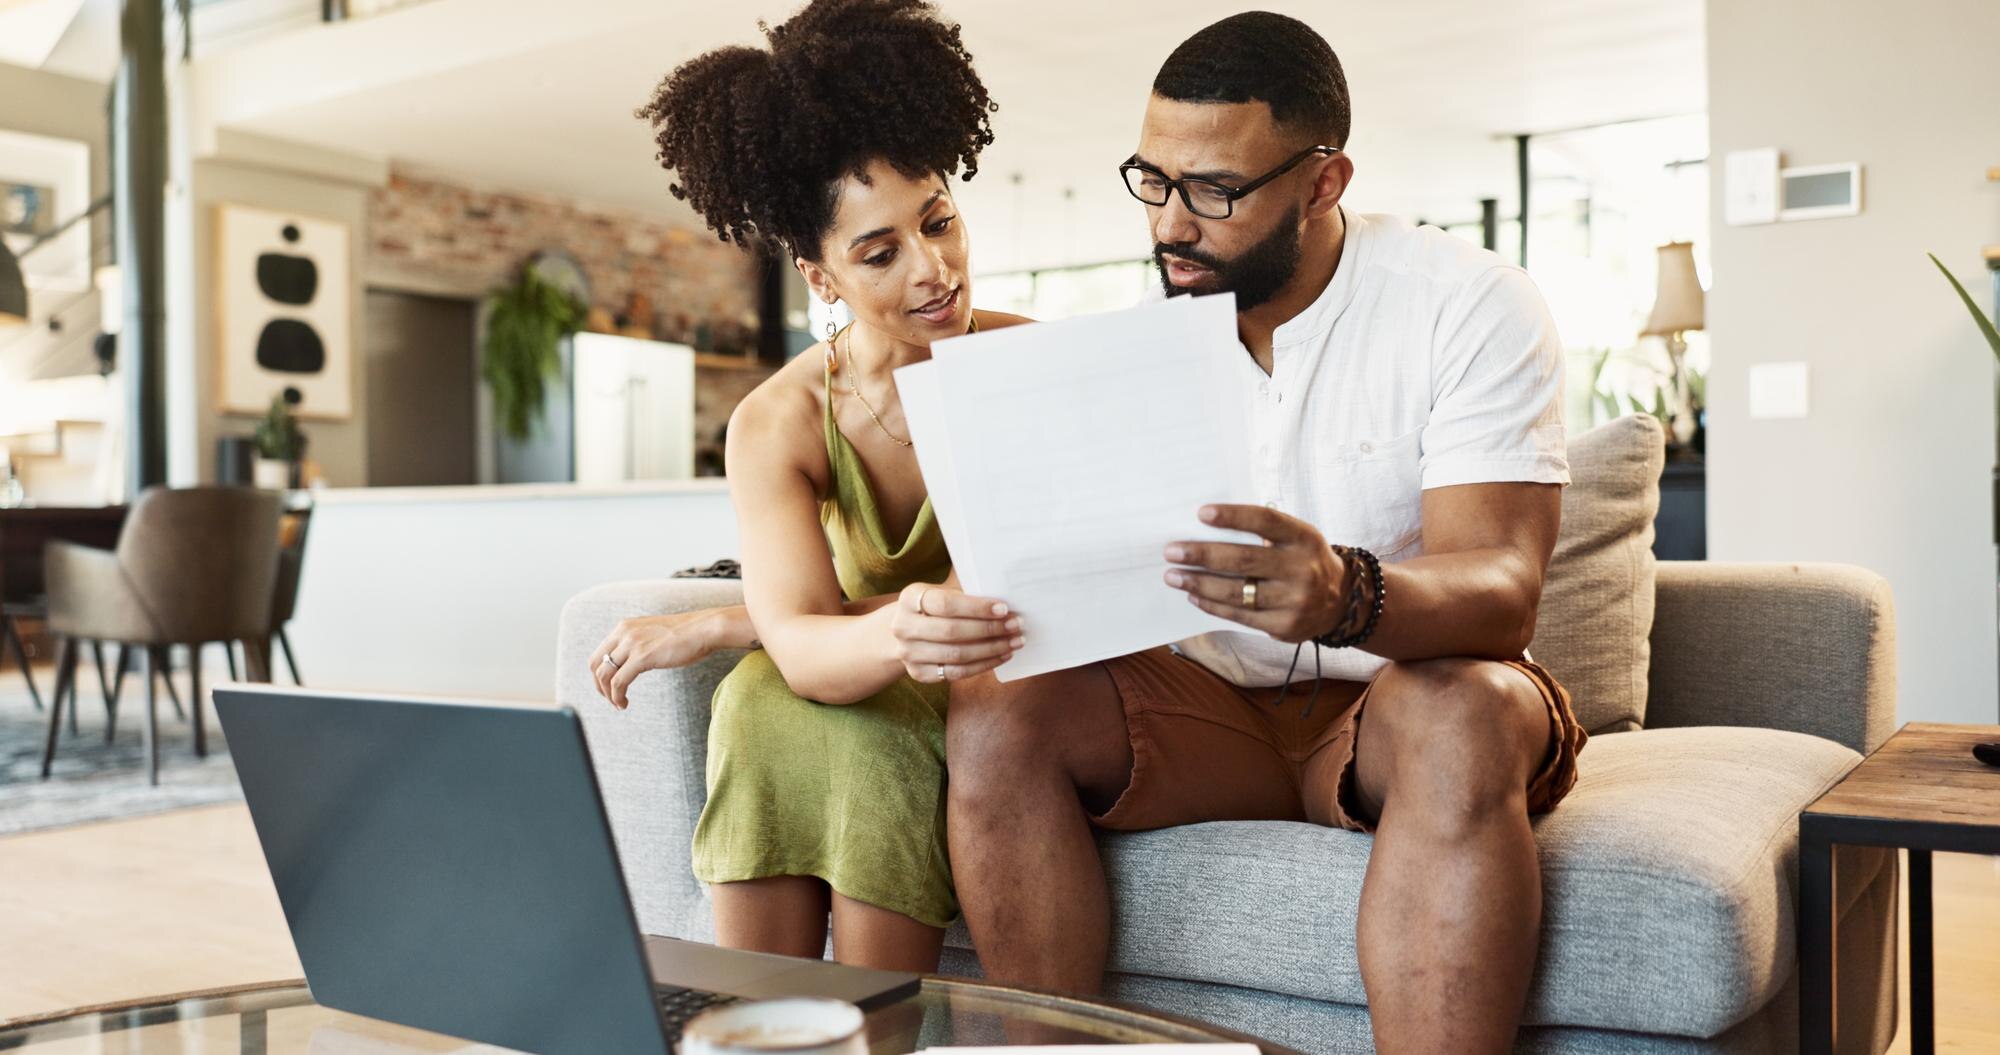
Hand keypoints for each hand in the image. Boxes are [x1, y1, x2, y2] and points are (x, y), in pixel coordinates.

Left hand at [590, 610, 732, 709]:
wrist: (705, 629)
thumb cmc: (686, 634)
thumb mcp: (653, 635)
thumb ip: (638, 645)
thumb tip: (631, 665)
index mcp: (624, 627)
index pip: (598, 654)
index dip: (600, 675)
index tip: (609, 688)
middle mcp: (623, 633)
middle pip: (595, 664)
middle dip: (599, 686)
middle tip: (610, 699)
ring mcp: (632, 644)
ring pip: (604, 675)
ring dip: (608, 695)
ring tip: (619, 704)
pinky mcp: (642, 657)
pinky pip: (618, 682)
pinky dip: (617, 696)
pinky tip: (625, 703)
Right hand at [886, 582, 1021, 683]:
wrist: (905, 631)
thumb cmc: (934, 607)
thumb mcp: (942, 591)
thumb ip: (966, 591)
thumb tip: (1006, 595)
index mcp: (909, 598)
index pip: (945, 604)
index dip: (977, 608)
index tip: (1004, 609)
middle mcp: (903, 626)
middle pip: (952, 631)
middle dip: (989, 629)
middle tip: (1016, 626)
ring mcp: (908, 653)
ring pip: (957, 655)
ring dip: (991, 649)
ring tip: (1014, 642)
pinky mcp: (918, 673)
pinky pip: (956, 673)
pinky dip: (983, 665)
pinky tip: (1001, 655)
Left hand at [1163, 504, 1345, 642]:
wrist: (1342, 601)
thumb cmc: (1304, 559)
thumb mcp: (1297, 537)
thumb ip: (1263, 531)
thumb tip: (1207, 528)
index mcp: (1304, 538)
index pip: (1265, 521)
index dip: (1233, 516)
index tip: (1201, 513)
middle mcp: (1301, 569)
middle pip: (1243, 560)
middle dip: (1202, 555)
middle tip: (1172, 551)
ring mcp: (1294, 601)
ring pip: (1236, 593)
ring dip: (1199, 584)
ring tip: (1173, 576)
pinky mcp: (1284, 626)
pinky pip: (1240, 616)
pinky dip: (1212, 605)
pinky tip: (1193, 596)